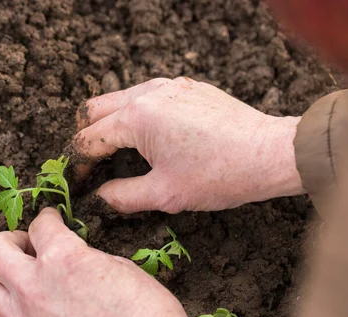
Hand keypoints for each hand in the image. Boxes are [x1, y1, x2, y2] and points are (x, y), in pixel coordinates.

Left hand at [0, 208, 198, 316]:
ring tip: (23, 282)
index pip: (38, 224)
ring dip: (0, 279)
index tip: (50, 222)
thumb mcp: (117, 266)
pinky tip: (39, 316)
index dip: (47, 219)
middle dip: (8, 241)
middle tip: (27, 248)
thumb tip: (69, 257)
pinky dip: (16, 315)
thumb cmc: (146, 313)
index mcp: (61, 257)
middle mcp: (32, 287)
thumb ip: (81, 257)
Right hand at [73, 77, 303, 213]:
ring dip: (110, 124)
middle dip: (87, 138)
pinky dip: (135, 115)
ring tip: (117, 154)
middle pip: (95, 110)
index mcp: (137, 117)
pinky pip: (146, 96)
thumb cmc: (220, 175)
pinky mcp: (186, 87)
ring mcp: (169, 86)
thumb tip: (98, 199)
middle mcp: (148, 93)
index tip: (77, 184)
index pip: (89, 139)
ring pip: (120, 99)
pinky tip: (148, 139)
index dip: (77, 165)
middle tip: (91, 167)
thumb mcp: (164, 194)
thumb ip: (121, 197)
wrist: (271, 154)